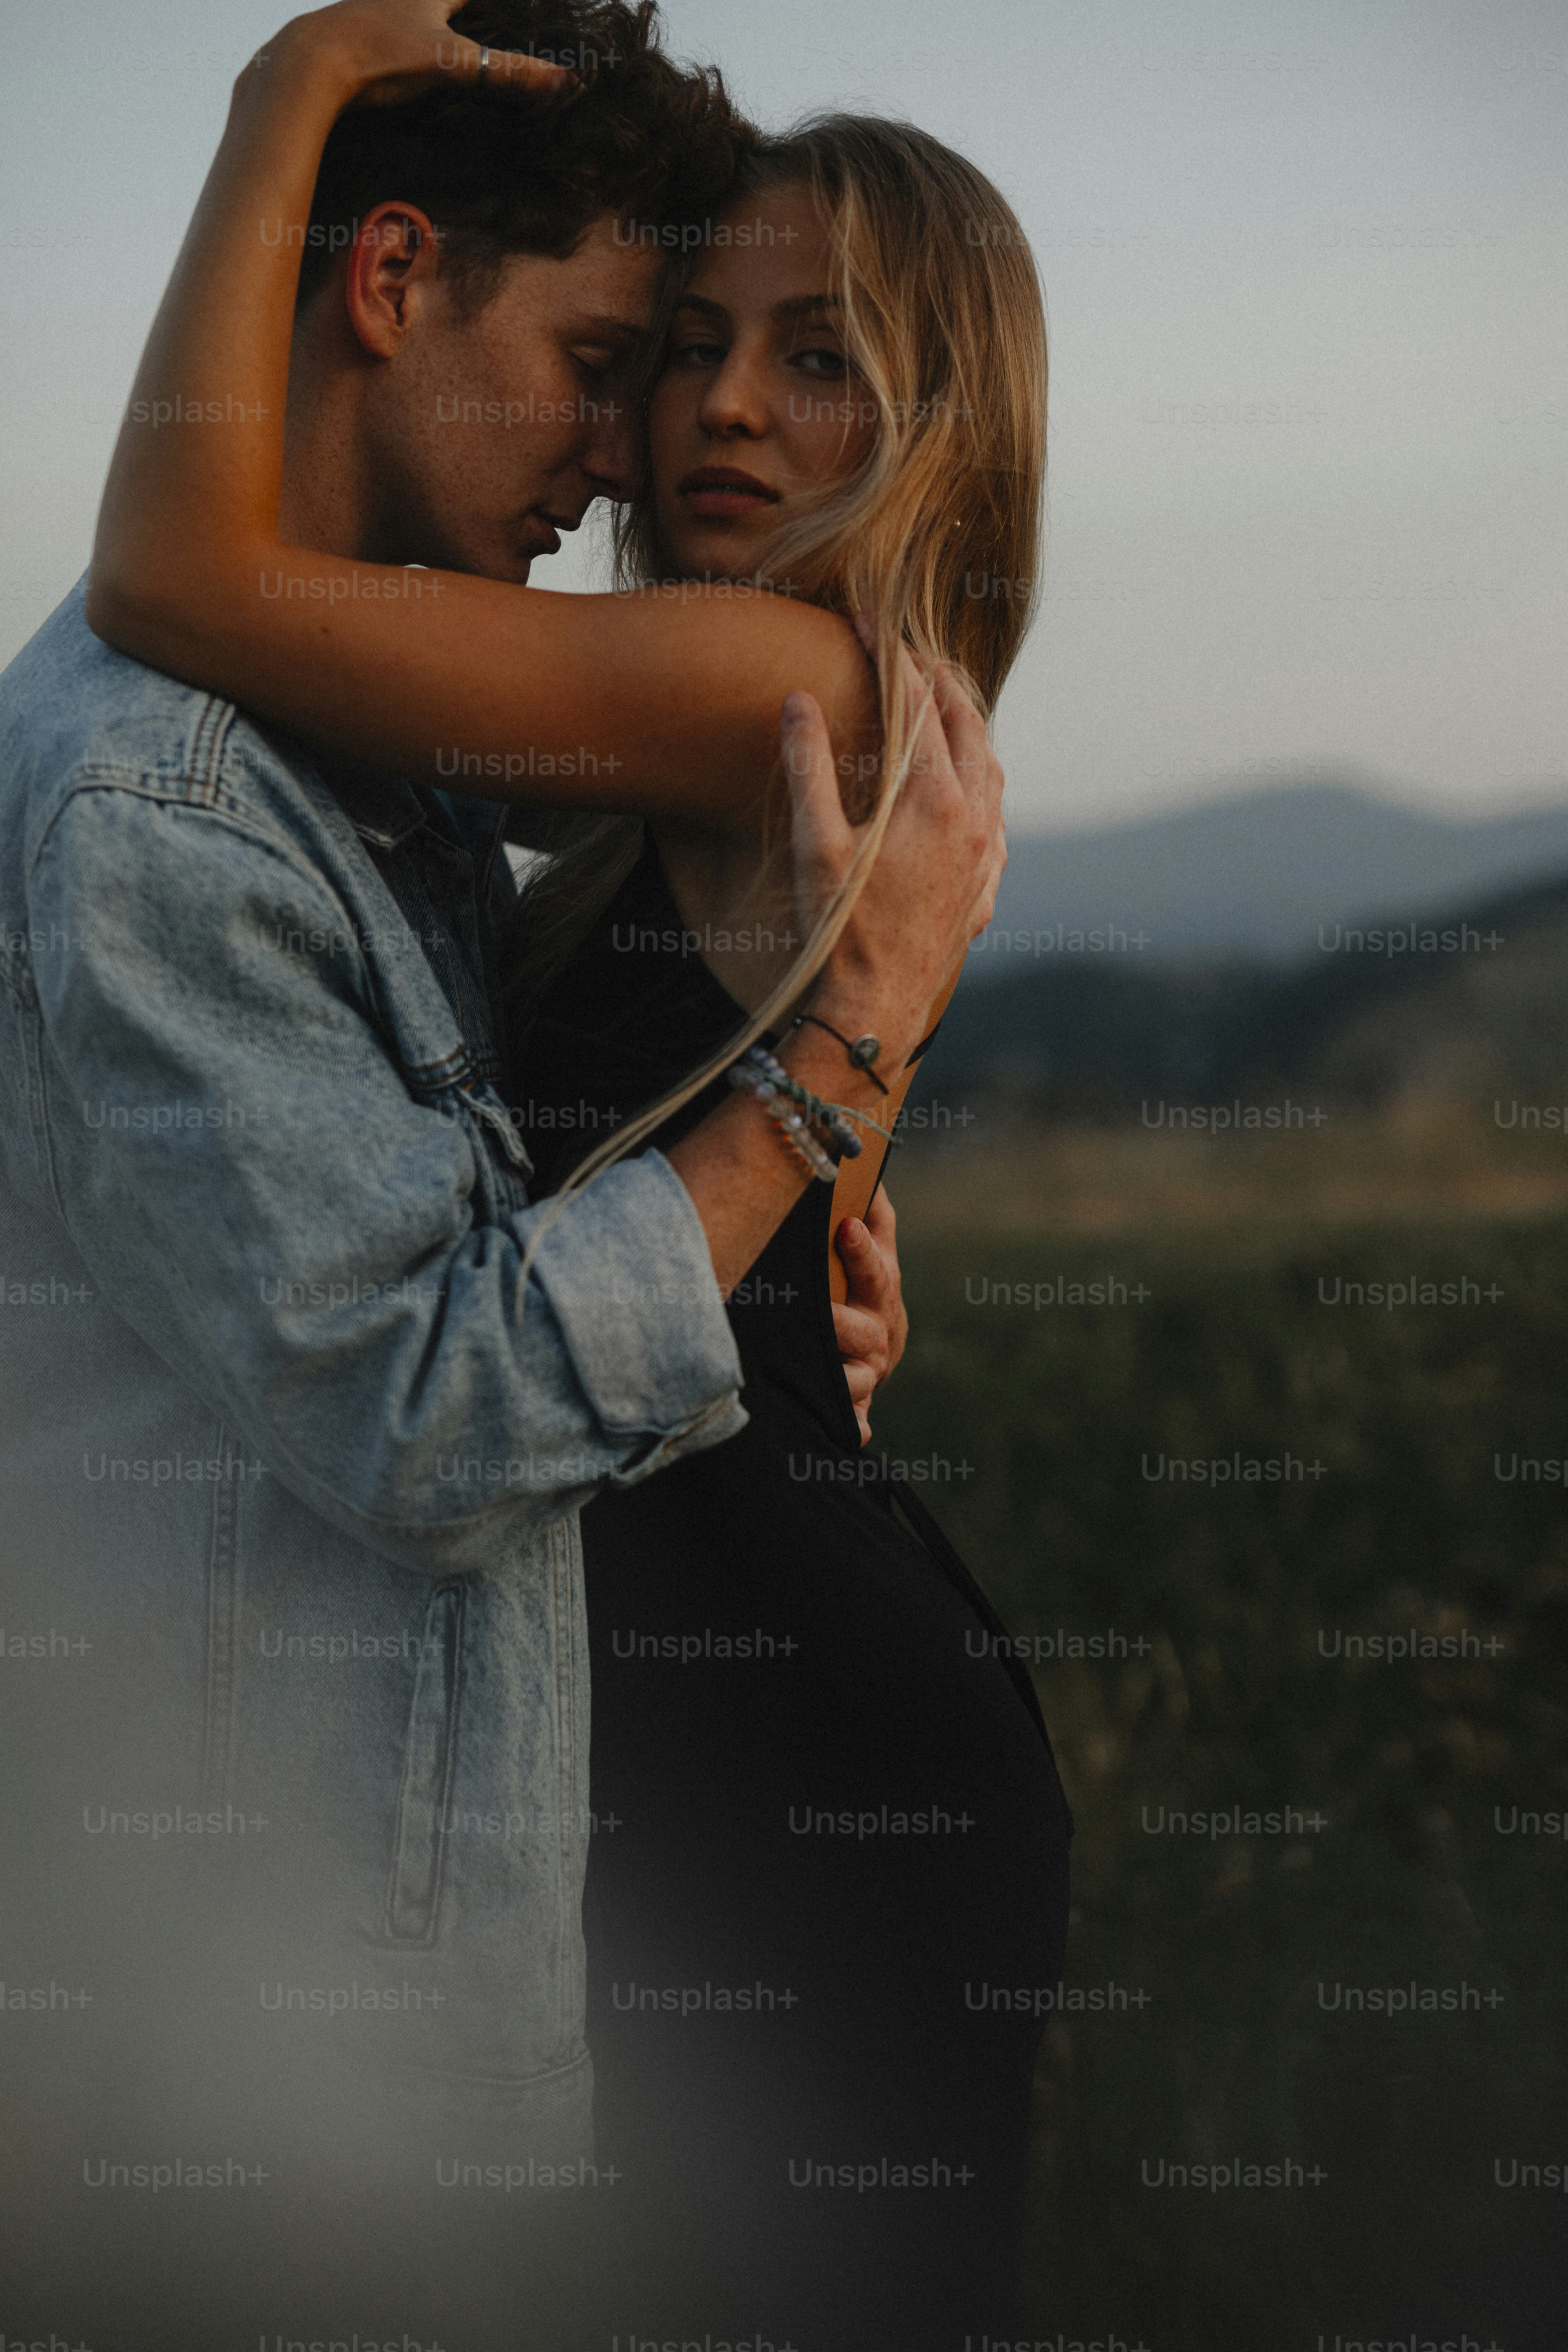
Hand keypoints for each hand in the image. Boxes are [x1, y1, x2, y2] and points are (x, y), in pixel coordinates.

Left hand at [261, 1, 571, 109]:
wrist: (311, 64)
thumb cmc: (382, 54)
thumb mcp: (453, 63)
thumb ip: (508, 72)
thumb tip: (564, 79)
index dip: (504, 10)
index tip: (525, 14)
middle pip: (443, 2)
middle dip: (458, 10)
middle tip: (477, 21)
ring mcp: (377, 9)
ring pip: (412, 9)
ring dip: (427, 15)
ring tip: (445, 27)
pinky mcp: (356, 31)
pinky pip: (391, 24)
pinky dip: (406, 29)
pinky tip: (406, 47)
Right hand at [780, 652, 1004, 1066]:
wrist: (878, 1008)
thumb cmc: (841, 930)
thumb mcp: (815, 844)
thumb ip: (808, 766)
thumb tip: (798, 699)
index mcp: (934, 799)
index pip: (917, 702)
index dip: (891, 654)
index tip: (867, 623)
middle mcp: (975, 820)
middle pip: (967, 725)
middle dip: (938, 681)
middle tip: (909, 653)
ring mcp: (987, 855)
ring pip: (991, 769)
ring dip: (967, 730)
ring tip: (942, 708)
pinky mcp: (986, 887)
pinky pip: (996, 819)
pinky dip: (981, 787)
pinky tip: (967, 793)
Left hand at [832, 1190, 906, 1447]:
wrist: (874, 1353)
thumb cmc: (863, 1290)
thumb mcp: (875, 1254)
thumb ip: (875, 1214)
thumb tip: (870, 1164)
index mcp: (881, 1293)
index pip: (875, 1268)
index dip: (863, 1251)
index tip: (846, 1227)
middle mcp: (878, 1335)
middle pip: (864, 1329)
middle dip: (841, 1322)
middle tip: (823, 1314)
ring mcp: (867, 1374)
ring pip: (858, 1381)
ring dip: (844, 1380)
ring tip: (826, 1374)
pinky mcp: (855, 1407)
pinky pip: (855, 1424)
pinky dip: (852, 1429)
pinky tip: (848, 1433)